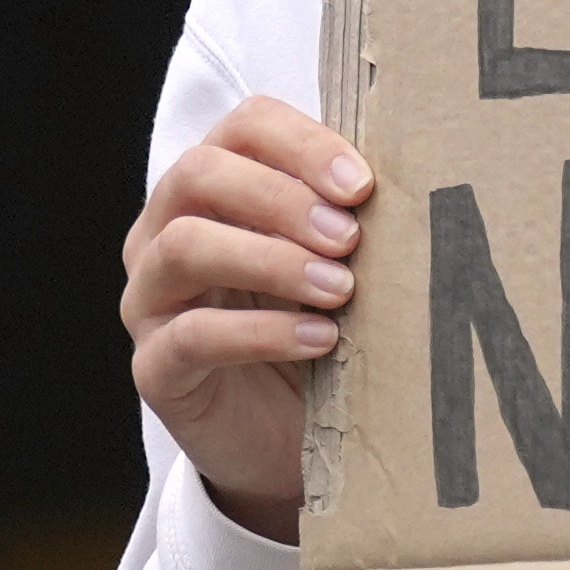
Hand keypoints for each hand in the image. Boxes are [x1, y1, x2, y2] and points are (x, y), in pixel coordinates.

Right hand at [121, 94, 371, 540]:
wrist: (281, 442)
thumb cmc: (312, 334)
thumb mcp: (335, 268)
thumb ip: (350, 221)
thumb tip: (420, 183)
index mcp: (212, 189)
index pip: (243, 127)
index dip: (302, 144)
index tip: (362, 184)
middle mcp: (164, 231)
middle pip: (200, 173)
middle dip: (282, 198)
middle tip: (349, 237)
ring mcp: (149, 298)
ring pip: (185, 246)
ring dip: (270, 259)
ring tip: (338, 288)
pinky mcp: (155, 366)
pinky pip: (192, 336)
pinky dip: (261, 333)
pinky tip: (320, 339)